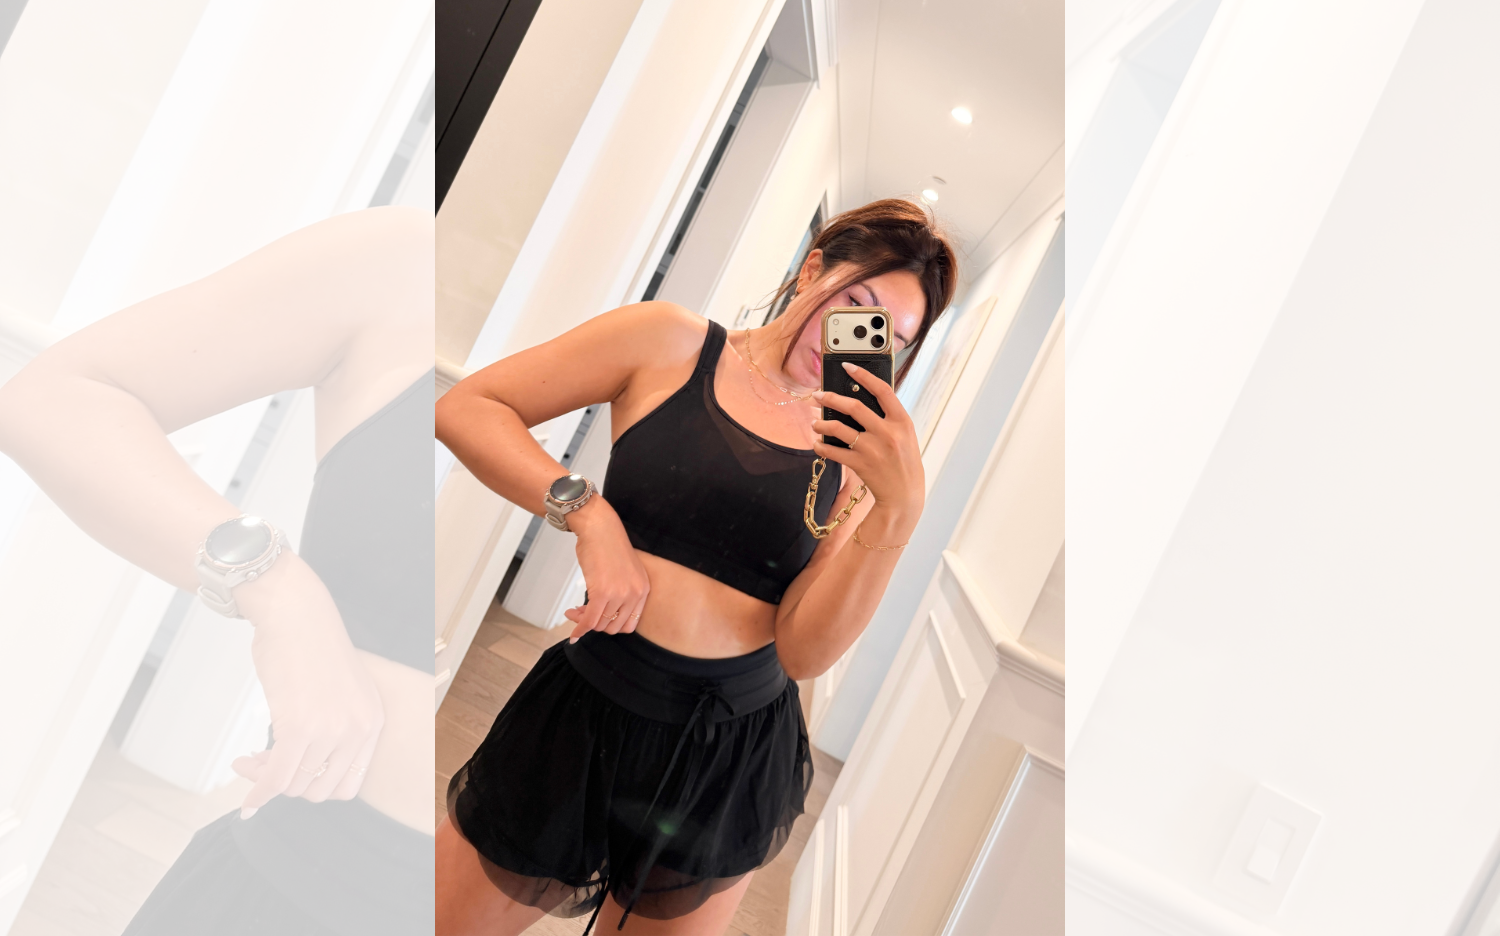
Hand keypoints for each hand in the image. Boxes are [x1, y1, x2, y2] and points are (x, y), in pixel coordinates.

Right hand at [229, 555, 384, 817]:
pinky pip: (276, 776)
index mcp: (373, 723)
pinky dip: (256, 787)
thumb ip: (334, 729)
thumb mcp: (340, 691)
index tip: (293, 776)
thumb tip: (301, 770)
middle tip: (264, 766)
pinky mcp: (299, 727)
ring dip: (265, 780)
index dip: (314, 787)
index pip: (349, 785)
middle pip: (320, 791)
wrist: (295, 612)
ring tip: (249, 760)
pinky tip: (241, 770)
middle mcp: (359, 730)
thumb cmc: (310, 646)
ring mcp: (331, 731)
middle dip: (288, 786)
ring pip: (294, 785)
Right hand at [562, 497, 649, 642]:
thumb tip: (602, 613)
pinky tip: (571, 621)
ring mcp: (620, 595)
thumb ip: (620, 592)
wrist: (599, 527)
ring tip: (574, 611)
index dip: (611, 625)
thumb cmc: (608, 545)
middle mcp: (635, 594)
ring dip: (583, 621)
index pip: (629, 624)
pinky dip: (579, 626)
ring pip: (600, 624)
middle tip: (583, 614)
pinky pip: (590, 620)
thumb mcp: (624, 572)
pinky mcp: (602, 593)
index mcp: (643, 590)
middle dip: (596, 625)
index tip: (599, 619)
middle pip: (614, 627)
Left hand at [812, 362, 924, 530]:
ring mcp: (873, 449)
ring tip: (815, 422)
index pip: (882, 390)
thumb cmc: (903, 461)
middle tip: (818, 395)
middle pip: (854, 406)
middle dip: (831, 398)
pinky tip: (817, 443)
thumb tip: (860, 398)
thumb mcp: (904, 435)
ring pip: (838, 428)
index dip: (863, 375)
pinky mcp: (860, 464)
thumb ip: (888, 417)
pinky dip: (821, 446)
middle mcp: (888, 433)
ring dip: (821, 423)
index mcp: (902, 421)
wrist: (905, 494)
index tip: (847, 366)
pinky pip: (833, 451)